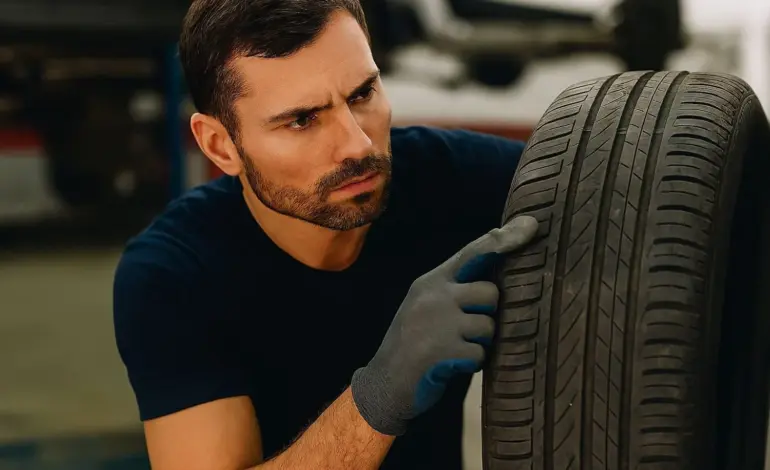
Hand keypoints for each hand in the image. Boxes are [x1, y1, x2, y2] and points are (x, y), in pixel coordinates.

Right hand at [351, 216, 538, 435]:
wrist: (383, 383)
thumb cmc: (413, 344)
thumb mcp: (427, 307)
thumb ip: (455, 289)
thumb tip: (496, 275)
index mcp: (430, 281)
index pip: (472, 253)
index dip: (503, 240)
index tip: (530, 225)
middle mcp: (433, 295)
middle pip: (490, 293)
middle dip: (487, 315)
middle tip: (465, 332)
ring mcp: (437, 322)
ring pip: (488, 327)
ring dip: (479, 344)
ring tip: (455, 350)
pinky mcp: (441, 350)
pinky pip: (480, 355)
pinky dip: (471, 364)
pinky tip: (450, 366)